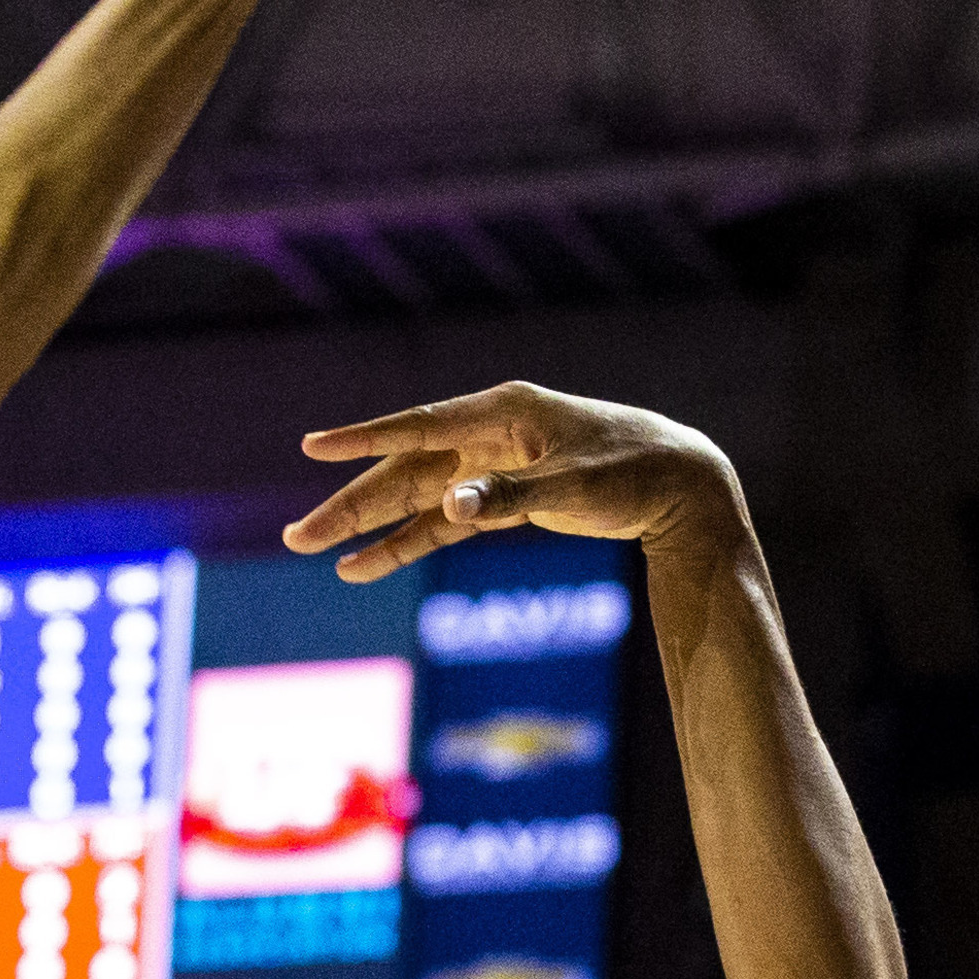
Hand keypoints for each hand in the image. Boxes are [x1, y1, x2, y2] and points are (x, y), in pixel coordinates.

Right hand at [286, 383, 745, 581]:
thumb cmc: (632, 473)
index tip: (313, 447)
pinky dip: (408, 543)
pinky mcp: (501, 498)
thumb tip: (448, 507)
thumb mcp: (573, 486)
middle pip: (405, 471)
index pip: (419, 427)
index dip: (364, 439)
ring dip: (370, 526)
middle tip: (297, 536)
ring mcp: (491, 466)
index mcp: (503, 413)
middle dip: (351, 503)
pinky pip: (443, 523)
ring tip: (315, 551)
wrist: (680, 485)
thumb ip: (507, 497)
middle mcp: (488, 435)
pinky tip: (366, 565)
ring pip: (416, 499)